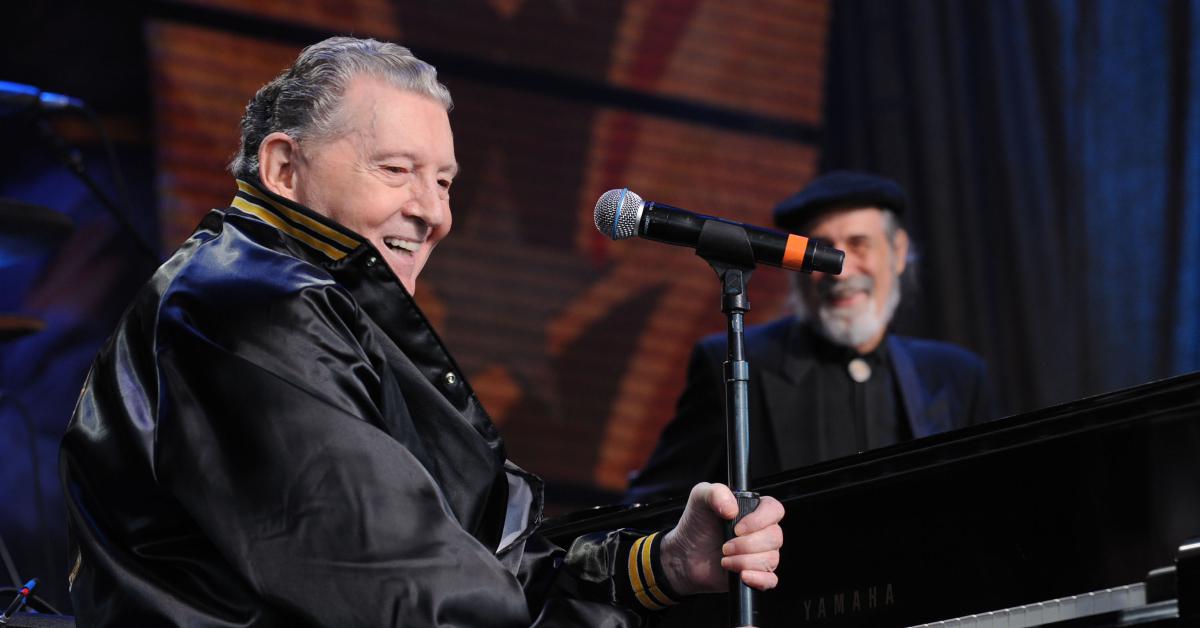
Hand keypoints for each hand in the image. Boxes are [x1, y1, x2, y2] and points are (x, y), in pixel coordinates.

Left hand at [659, 482, 783, 595]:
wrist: (685, 555)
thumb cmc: (696, 525)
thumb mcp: (700, 498)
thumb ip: (716, 493)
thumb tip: (732, 509)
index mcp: (754, 510)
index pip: (774, 510)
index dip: (760, 520)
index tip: (737, 528)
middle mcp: (762, 531)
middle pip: (774, 537)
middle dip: (746, 545)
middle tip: (725, 546)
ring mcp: (761, 554)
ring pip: (771, 559)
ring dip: (744, 561)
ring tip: (725, 559)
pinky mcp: (757, 574)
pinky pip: (770, 580)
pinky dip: (758, 579)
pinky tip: (741, 575)